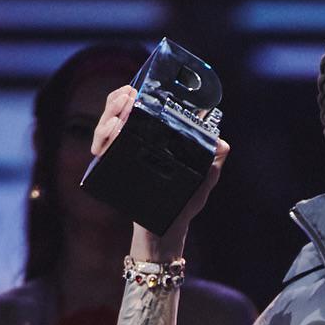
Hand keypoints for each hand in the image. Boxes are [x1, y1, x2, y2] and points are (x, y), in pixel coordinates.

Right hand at [91, 84, 229, 257]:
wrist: (165, 235)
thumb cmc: (182, 208)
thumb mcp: (201, 182)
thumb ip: (213, 164)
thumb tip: (222, 143)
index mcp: (149, 140)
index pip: (134, 107)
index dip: (130, 93)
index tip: (136, 89)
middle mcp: (131, 144)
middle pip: (115, 110)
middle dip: (118, 100)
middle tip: (129, 98)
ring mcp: (120, 157)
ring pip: (105, 125)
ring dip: (109, 115)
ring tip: (121, 114)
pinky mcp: (112, 171)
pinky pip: (101, 149)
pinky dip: (102, 138)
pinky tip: (111, 134)